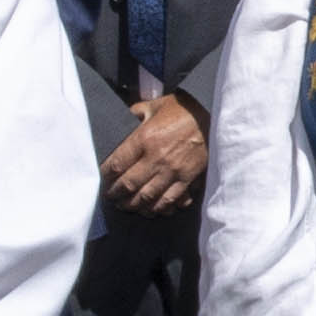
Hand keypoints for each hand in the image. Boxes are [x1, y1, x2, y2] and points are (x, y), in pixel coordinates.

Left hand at [98, 89, 210, 217]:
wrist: (213, 118)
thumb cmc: (182, 111)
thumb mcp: (154, 106)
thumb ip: (134, 115)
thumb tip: (118, 122)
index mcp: (145, 138)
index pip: (117, 164)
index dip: (105, 175)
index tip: (102, 178)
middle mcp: (158, 158)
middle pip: (128, 185)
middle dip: (115, 194)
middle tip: (111, 196)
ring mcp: (174, 171)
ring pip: (147, 198)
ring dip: (133, 205)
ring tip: (126, 205)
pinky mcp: (188, 179)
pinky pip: (169, 201)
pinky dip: (157, 209)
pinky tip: (150, 209)